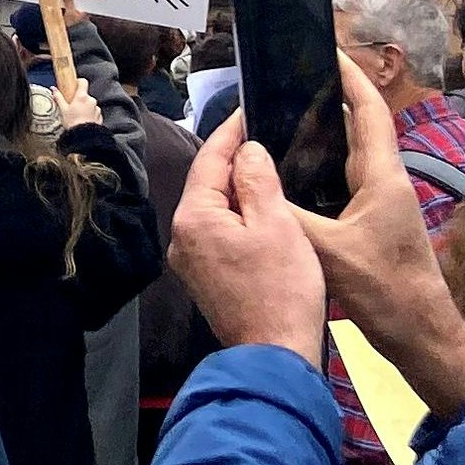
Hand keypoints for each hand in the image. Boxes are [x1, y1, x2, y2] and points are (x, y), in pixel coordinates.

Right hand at [54, 60, 104, 135]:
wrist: (84, 137)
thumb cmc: (73, 123)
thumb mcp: (63, 110)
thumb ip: (58, 98)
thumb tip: (54, 90)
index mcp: (82, 97)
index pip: (83, 82)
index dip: (78, 82)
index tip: (74, 85)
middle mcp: (91, 101)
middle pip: (85, 95)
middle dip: (79, 99)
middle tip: (72, 106)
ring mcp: (96, 109)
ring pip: (90, 104)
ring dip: (85, 107)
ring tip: (77, 115)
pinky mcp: (99, 116)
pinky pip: (94, 112)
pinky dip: (89, 115)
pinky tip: (83, 120)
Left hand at [168, 110, 326, 366]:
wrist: (275, 356)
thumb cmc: (280, 289)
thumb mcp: (276, 224)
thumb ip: (257, 179)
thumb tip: (247, 149)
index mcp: (194, 217)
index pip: (210, 159)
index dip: (232, 131)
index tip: (251, 108)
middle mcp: (183, 236)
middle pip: (209, 183)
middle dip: (237, 159)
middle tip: (269, 135)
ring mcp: (192, 260)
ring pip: (216, 209)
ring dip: (241, 189)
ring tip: (273, 167)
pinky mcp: (208, 277)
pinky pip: (221, 232)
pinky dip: (241, 216)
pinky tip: (266, 211)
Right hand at [297, 54, 464, 418]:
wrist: (421, 335)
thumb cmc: (384, 290)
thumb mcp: (329, 250)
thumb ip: (291, 214)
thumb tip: (254, 182)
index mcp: (382, 177)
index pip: (368, 111)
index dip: (349, 77)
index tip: (325, 50)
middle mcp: (387, 182)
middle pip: (361, 127)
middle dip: (331, 100)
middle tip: (289, 83)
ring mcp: (384, 205)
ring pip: (353, 156)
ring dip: (326, 136)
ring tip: (284, 121)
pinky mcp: (376, 226)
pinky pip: (347, 183)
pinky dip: (323, 170)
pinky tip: (295, 178)